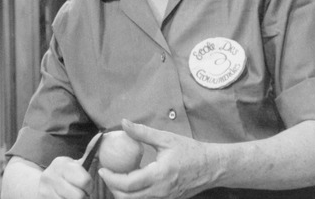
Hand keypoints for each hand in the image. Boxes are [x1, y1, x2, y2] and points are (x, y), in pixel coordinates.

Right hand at [37, 133, 101, 198]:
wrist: (44, 186)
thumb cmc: (67, 175)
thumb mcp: (76, 164)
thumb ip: (89, 152)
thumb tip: (100, 136)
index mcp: (60, 164)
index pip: (85, 181)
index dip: (89, 187)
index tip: (87, 187)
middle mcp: (50, 176)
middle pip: (78, 196)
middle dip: (83, 197)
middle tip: (81, 194)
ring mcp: (44, 191)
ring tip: (73, 196)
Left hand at [98, 120, 214, 198]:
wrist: (212, 167)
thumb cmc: (191, 151)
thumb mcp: (166, 138)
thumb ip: (142, 133)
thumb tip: (123, 123)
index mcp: (159, 175)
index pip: (128, 184)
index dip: (111, 178)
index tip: (102, 169)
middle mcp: (161, 191)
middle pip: (128, 198)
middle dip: (113, 188)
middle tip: (106, 175)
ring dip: (122, 193)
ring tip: (116, 178)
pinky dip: (134, 195)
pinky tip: (131, 183)